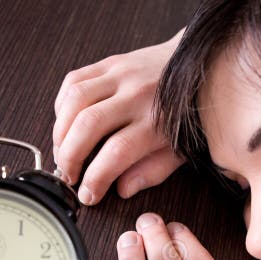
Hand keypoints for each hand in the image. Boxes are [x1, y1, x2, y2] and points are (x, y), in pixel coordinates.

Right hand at [53, 30, 185, 204]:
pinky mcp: (110, 62)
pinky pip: (73, 81)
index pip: (118, 152)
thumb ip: (153, 171)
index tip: (88, 195)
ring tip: (62, 152)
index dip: (95, 178)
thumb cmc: (188, 114)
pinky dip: (62, 106)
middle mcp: (138, 95)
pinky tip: (66, 125)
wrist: (200, 68)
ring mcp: (122, 74)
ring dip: (60, 132)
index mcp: (159, 121)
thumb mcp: (180, 150)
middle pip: (89, 124)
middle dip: (69, 156)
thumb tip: (121, 189)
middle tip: (68, 175)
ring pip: (76, 100)